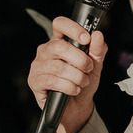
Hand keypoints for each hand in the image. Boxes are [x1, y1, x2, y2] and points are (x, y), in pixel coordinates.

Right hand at [28, 16, 107, 132]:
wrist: (77, 108)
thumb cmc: (83, 83)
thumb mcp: (95, 66)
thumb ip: (98, 50)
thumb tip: (98, 35)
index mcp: (59, 41)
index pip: (60, 24)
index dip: (73, 29)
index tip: (86, 39)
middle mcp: (46, 51)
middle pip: (59, 46)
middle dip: (79, 59)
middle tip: (88, 68)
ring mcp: (38, 66)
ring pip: (58, 66)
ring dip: (76, 76)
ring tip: (82, 82)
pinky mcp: (35, 81)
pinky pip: (52, 81)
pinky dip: (68, 86)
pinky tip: (74, 90)